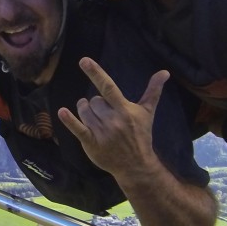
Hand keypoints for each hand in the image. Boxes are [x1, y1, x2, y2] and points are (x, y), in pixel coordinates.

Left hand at [57, 57, 167, 174]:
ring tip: (95, 120)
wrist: (136, 164)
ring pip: (84, 111)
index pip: (108, 87)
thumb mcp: (148, 113)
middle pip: (93, 101)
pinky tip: (61, 112)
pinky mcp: (92, 143)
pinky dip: (69, 120)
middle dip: (96, 105)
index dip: (95, 73)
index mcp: (125, 109)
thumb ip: (153, 91)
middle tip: (105, 115)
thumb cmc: (141, 135)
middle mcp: (113, 119)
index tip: (84, 60)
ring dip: (86, 112)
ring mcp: (102, 132)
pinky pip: (78, 129)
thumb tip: (165, 72)